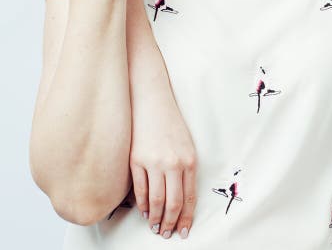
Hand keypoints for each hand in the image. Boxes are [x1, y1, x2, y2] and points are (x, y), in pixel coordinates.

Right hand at [130, 87, 196, 239]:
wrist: (151, 103)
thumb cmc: (170, 124)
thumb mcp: (186, 145)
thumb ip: (184, 169)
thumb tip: (180, 197)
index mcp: (190, 160)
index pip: (189, 196)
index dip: (186, 217)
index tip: (183, 230)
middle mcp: (174, 163)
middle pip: (173, 202)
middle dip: (170, 222)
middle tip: (167, 233)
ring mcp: (154, 163)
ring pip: (156, 200)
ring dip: (155, 218)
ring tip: (155, 227)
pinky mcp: (136, 161)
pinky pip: (140, 189)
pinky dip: (142, 204)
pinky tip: (144, 211)